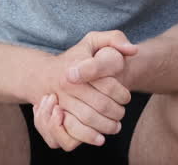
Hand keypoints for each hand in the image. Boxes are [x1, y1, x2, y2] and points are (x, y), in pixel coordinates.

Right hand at [34, 31, 137, 146]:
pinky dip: (87, 138)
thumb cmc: (77, 57)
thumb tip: (132, 50)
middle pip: (100, 105)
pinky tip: (100, 137)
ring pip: (87, 120)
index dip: (121, 93)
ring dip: (106, 126)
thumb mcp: (93, 41)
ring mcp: (59, 102)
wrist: (44, 74)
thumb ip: (115, 38)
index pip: (106, 84)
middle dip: (117, 112)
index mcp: (77, 66)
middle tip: (121, 113)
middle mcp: (66, 85)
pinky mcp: (53, 118)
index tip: (126, 97)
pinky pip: (70, 134)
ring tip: (115, 126)